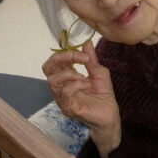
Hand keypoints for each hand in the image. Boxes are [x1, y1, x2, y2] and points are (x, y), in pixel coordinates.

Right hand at [42, 40, 120, 157]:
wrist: (110, 115)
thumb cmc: (103, 96)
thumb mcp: (99, 72)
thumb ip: (90, 59)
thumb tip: (86, 41)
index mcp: (65, 76)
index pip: (55, 61)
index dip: (67, 53)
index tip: (85, 55)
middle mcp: (60, 87)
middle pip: (47, 68)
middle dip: (62, 58)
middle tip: (80, 59)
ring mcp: (61, 98)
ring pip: (53, 80)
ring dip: (70, 73)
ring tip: (84, 77)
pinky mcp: (67, 107)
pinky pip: (65, 92)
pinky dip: (77, 84)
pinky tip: (87, 85)